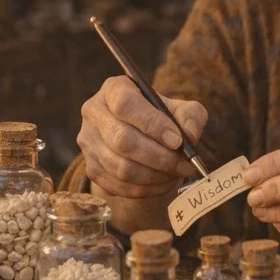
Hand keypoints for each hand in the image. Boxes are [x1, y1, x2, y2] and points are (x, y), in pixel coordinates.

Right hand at [77, 76, 207, 198]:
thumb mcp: (180, 109)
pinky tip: (162, 183)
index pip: (126, 105)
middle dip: (159, 157)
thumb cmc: (162, 119)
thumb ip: (191, 116)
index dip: (152, 124)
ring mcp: (88, 142)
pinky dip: (146, 190)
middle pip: (122, 140)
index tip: (177, 141)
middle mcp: (94, 112)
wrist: (141, 139)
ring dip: (155, 176)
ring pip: (121, 168)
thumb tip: (189, 135)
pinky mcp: (91, 168)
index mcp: (114, 89)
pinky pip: (119, 186)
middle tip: (184, 165)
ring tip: (176, 174)